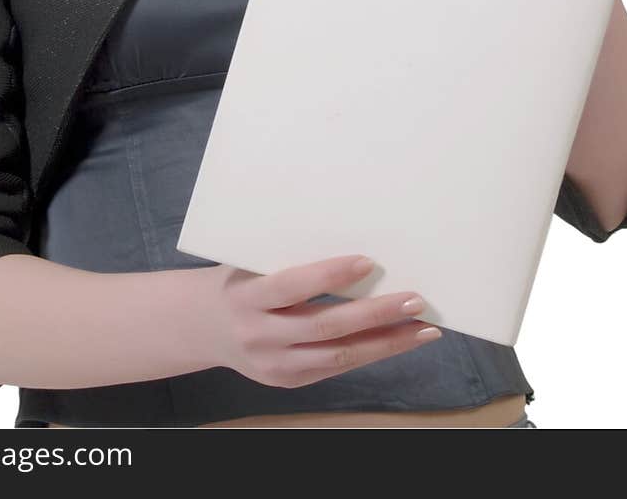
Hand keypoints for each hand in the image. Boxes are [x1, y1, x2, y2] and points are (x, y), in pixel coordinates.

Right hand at [197, 255, 440, 388]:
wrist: (203, 327)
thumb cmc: (239, 280)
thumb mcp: (251, 263)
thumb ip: (289, 259)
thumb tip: (352, 243)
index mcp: (246, 296)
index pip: (292, 286)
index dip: (329, 275)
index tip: (368, 262)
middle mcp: (260, 334)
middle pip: (324, 326)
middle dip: (375, 314)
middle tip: (414, 299)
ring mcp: (275, 365)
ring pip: (338, 355)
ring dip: (386, 342)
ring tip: (422, 328)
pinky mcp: (289, 382)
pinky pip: (335, 367)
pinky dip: (370, 353)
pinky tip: (398, 340)